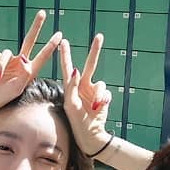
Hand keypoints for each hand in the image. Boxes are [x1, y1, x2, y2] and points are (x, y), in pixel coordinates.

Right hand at [0, 9, 61, 116]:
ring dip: (2, 65)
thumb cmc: (3, 97)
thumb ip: (23, 74)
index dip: (50, 46)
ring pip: (8, 52)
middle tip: (43, 12)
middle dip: (36, 27)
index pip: (42, 56)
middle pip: (29, 40)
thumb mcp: (17, 88)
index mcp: (29, 71)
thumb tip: (25, 58)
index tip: (59, 35)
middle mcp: (20, 62)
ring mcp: (9, 60)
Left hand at [59, 36, 111, 156]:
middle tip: (99, 36)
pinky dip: (104, 99)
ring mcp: (93, 91)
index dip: (66, 54)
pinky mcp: (102, 96)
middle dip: (95, 51)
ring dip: (98, 94)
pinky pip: (106, 92)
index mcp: (71, 87)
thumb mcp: (71, 104)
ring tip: (94, 106)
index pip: (68, 67)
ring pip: (100, 83)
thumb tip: (77, 70)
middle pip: (90, 65)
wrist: (90, 133)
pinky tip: (99, 108)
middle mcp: (82, 86)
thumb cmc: (76, 120)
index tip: (63, 41)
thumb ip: (73, 86)